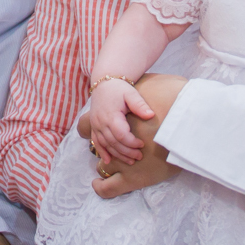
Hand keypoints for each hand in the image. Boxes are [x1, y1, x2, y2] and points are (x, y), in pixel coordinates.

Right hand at [79, 74, 186, 198]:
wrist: (103, 83)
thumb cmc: (119, 88)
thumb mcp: (131, 94)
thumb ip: (140, 105)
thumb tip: (151, 115)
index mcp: (111, 115)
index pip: (121, 135)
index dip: (131, 143)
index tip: (142, 144)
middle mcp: (101, 122)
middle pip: (113, 142)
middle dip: (127, 152)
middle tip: (139, 156)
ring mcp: (96, 125)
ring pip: (105, 145)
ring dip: (117, 154)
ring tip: (130, 161)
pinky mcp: (94, 126)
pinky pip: (96, 142)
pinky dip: (102, 152)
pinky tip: (108, 160)